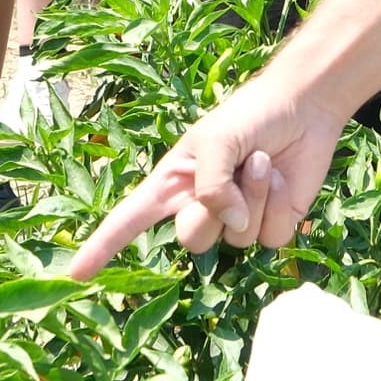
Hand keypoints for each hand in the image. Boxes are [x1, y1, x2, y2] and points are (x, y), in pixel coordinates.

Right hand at [67, 69, 346, 276]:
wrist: (303, 106)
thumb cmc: (249, 115)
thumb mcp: (215, 140)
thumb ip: (211, 186)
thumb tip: (230, 225)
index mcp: (173, 183)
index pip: (129, 220)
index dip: (102, 247)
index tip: (76, 273)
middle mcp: (201, 206)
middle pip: (192, 238)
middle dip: (214, 209)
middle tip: (235, 171)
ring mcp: (236, 220)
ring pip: (237, 239)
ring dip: (255, 196)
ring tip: (262, 161)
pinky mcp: (271, 225)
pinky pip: (271, 237)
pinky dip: (279, 205)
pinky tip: (283, 179)